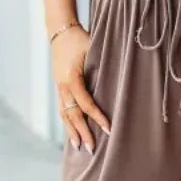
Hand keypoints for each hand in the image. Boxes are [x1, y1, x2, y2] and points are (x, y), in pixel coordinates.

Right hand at [52, 25, 110, 152]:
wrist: (60, 31)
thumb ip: (103, 66)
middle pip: (73, 114)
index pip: (86, 103)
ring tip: (78, 147)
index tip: (109, 129)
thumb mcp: (93, 49)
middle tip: (92, 148)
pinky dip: (67, 122)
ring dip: (72, 131)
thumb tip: (121, 80)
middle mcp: (63, 86)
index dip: (97, 117)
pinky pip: (62, 109)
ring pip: (64, 114)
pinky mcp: (58, 88)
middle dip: (82, 132)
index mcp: (72, 78)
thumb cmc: (80, 39)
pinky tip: (72, 133)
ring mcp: (59, 88)